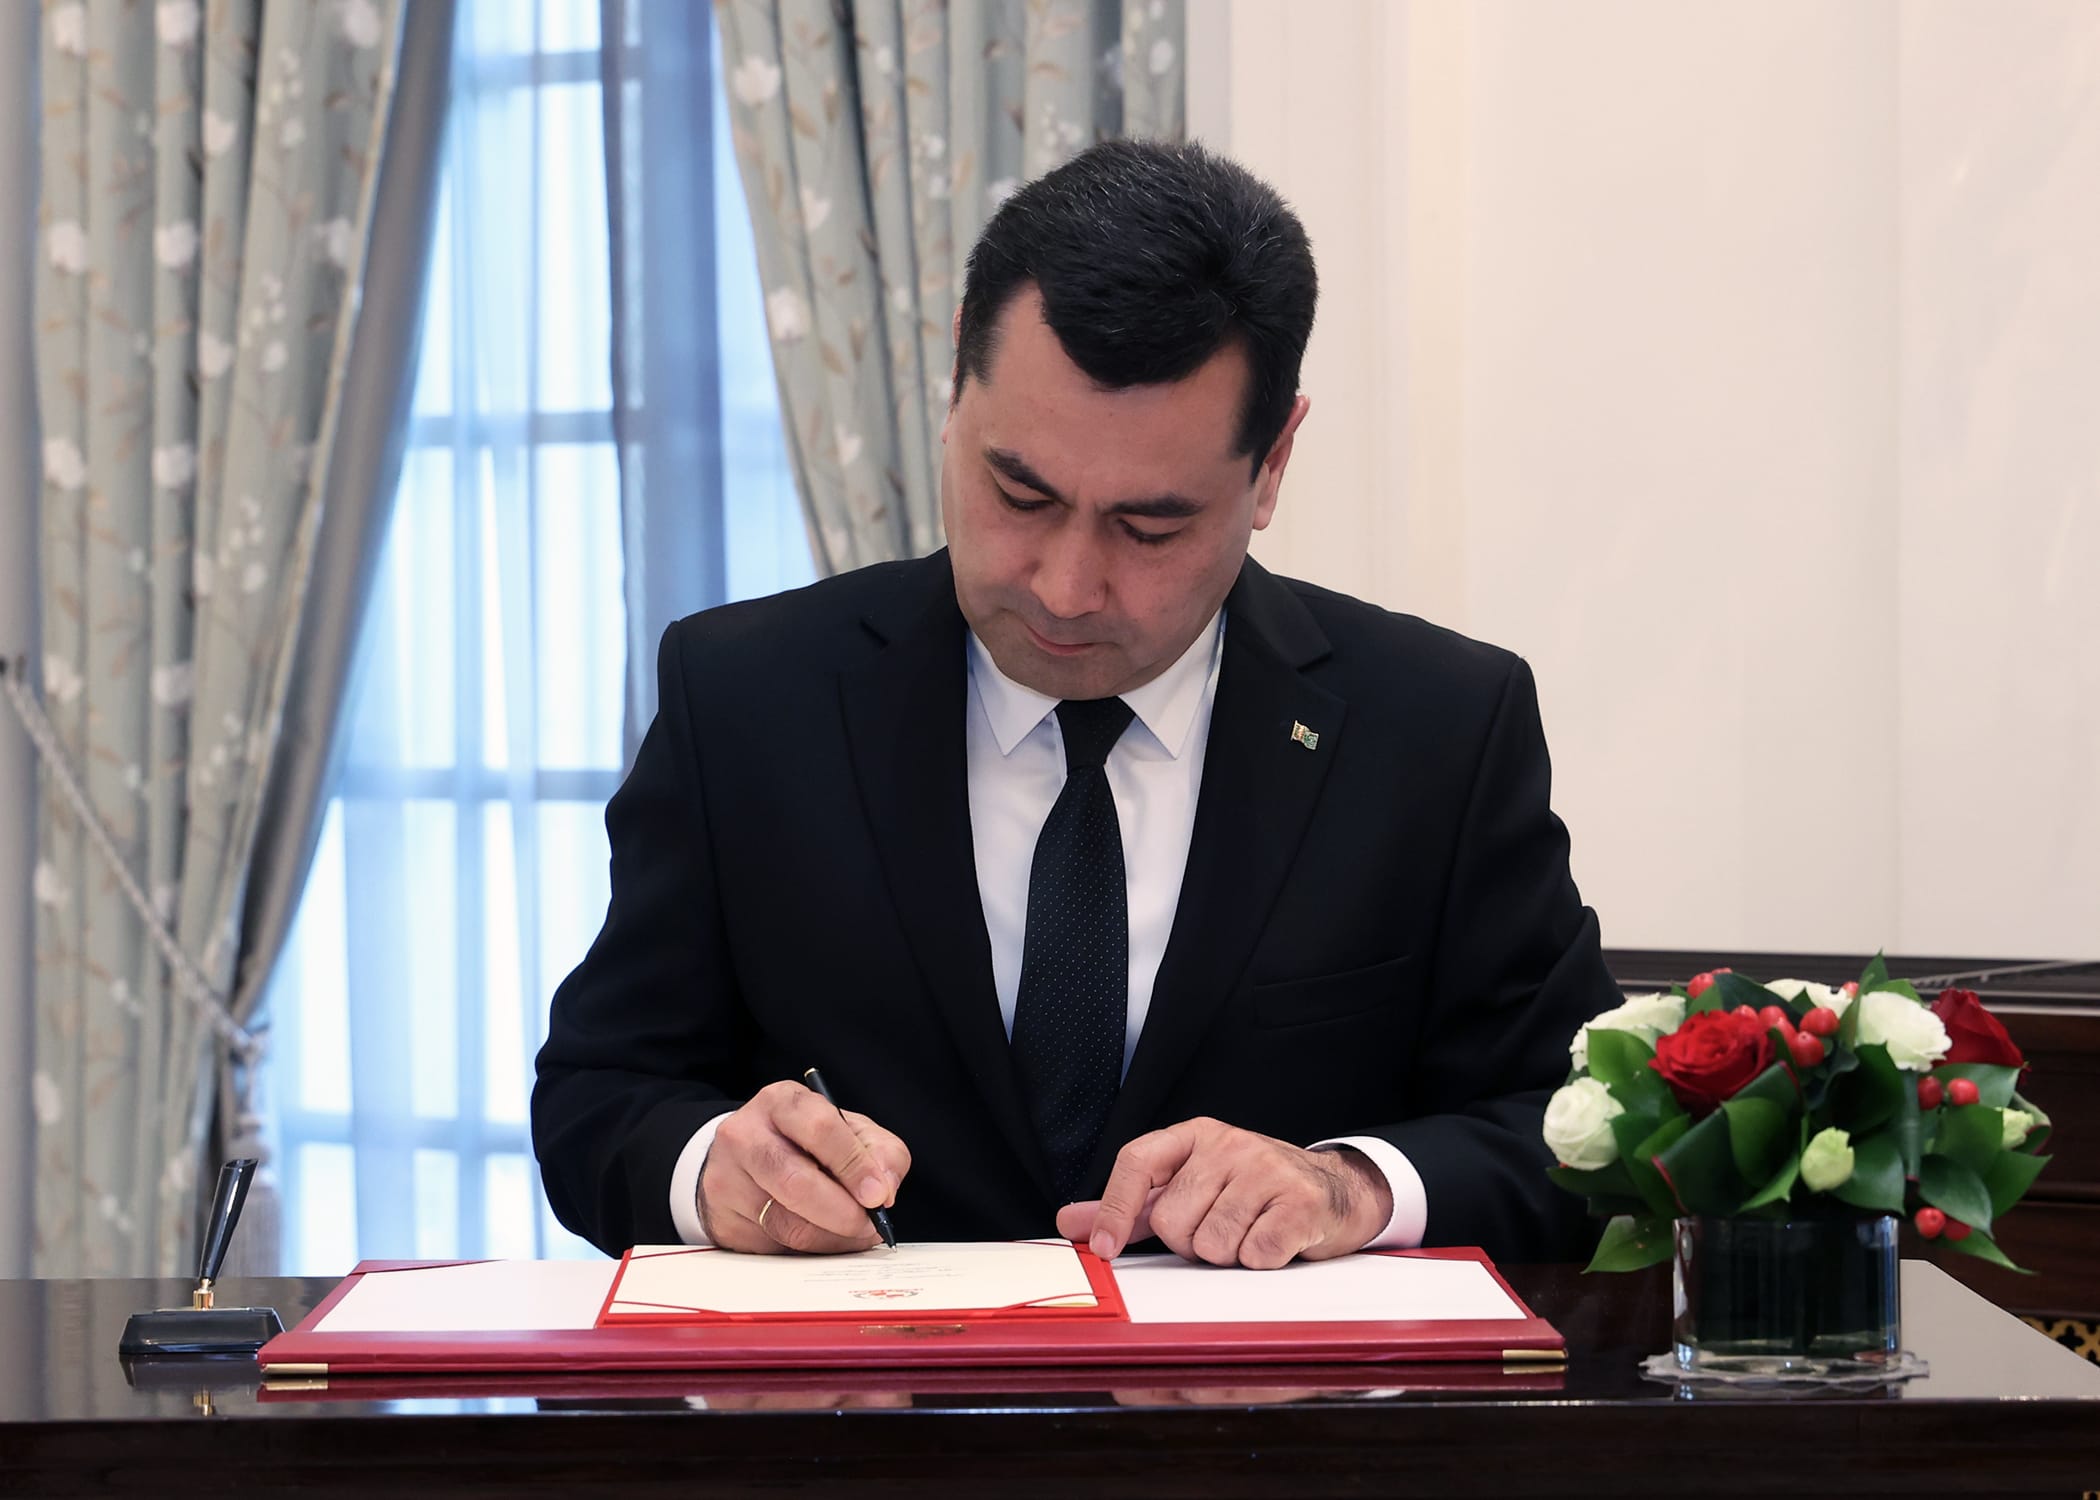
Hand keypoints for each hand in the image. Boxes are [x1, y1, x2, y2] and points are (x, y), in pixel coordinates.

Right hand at [699, 1080, 910, 1253]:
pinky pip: (775, 1247)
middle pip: (797, 1181)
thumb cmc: (804, 1142)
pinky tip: (822, 1238)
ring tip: (853, 1233)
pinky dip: (809, 1250)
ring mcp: (727, 1179)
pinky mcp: (723, 1220)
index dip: (854, 1165)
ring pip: (786, 1223)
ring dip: (831, 1237)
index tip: (878, 1195)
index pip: (821, 1129)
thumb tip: (884, 1190)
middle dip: (843, 1211)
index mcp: (782, 1102)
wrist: (744, 1157)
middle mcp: (745, 1136)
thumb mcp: (848, 1130)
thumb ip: (880, 1152)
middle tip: (868, 1224)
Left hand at [1054, 1117, 1392, 1268]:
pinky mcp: (1302, 1202)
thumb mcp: (1191, 1186)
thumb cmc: (1251, 1192)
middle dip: (1190, 1243)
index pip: (1137, 1161)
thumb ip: (1132, 1205)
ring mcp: (1268, 1168)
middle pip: (1171, 1219)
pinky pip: (1255, 1254)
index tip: (1104, 1248)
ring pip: (1212, 1244)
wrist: (1334, 1190)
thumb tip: (1070, 1221)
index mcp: (1195, 1135)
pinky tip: (1275, 1244)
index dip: (1114, 1207)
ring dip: (1227, 1256)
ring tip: (1249, 1236)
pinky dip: (1261, 1262)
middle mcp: (1230, 1143)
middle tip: (1220, 1231)